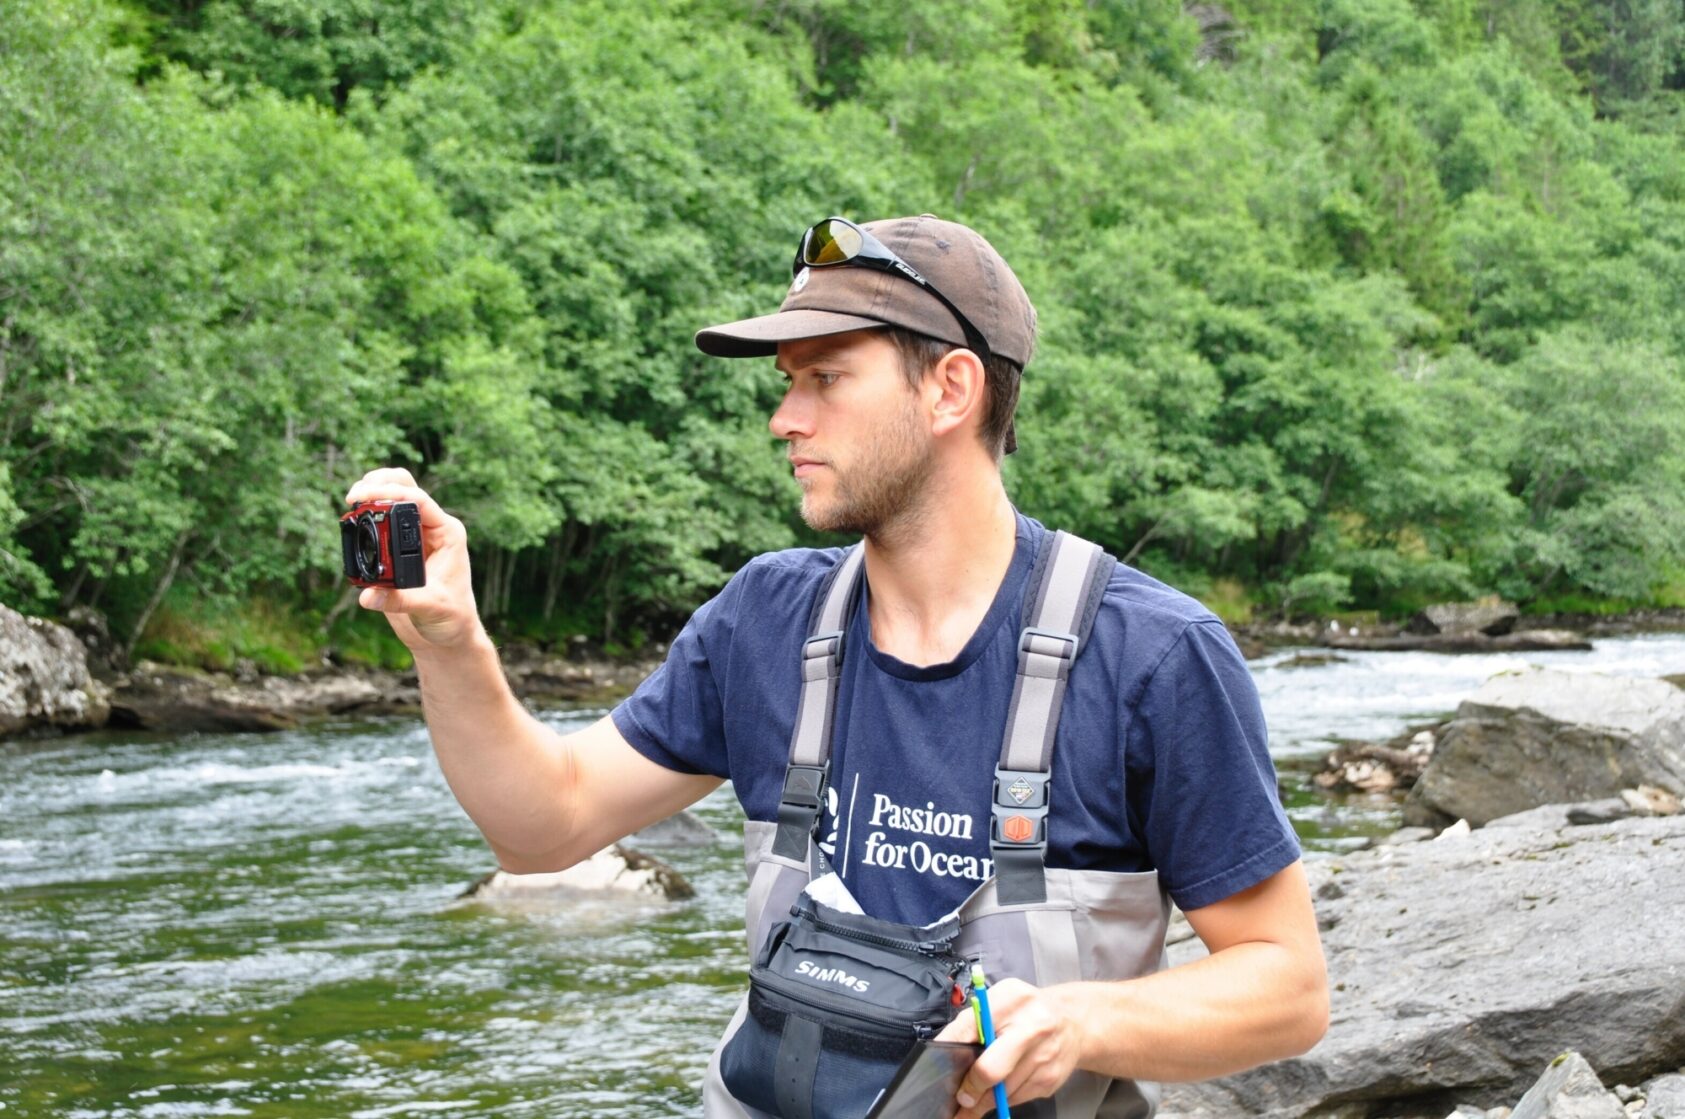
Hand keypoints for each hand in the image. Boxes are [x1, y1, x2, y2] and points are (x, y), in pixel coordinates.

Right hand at [343, 468, 481, 651]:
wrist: (448, 635)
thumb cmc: (452, 618)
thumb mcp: (430, 608)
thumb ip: (400, 600)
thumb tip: (367, 595)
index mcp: (447, 533)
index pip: (418, 500)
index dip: (389, 492)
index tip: (361, 496)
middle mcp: (432, 529)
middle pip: (405, 488)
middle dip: (378, 483)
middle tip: (352, 496)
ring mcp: (414, 537)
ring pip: (391, 499)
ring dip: (371, 494)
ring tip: (350, 503)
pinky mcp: (397, 548)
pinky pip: (380, 522)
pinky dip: (365, 515)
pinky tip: (352, 521)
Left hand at [934, 978, 1084, 1117]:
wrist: (1073, 1023)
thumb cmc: (1026, 1011)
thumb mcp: (998, 1000)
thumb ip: (971, 1021)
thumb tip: (942, 1053)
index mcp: (1010, 1000)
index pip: (969, 1029)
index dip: (950, 1054)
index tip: (939, 1072)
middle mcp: (1031, 1028)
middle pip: (989, 1071)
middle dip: (969, 1089)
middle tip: (959, 1097)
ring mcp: (1043, 1057)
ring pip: (1001, 1093)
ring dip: (982, 1100)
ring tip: (971, 1100)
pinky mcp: (1050, 1080)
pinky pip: (1016, 1099)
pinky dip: (1002, 1100)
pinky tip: (997, 1093)